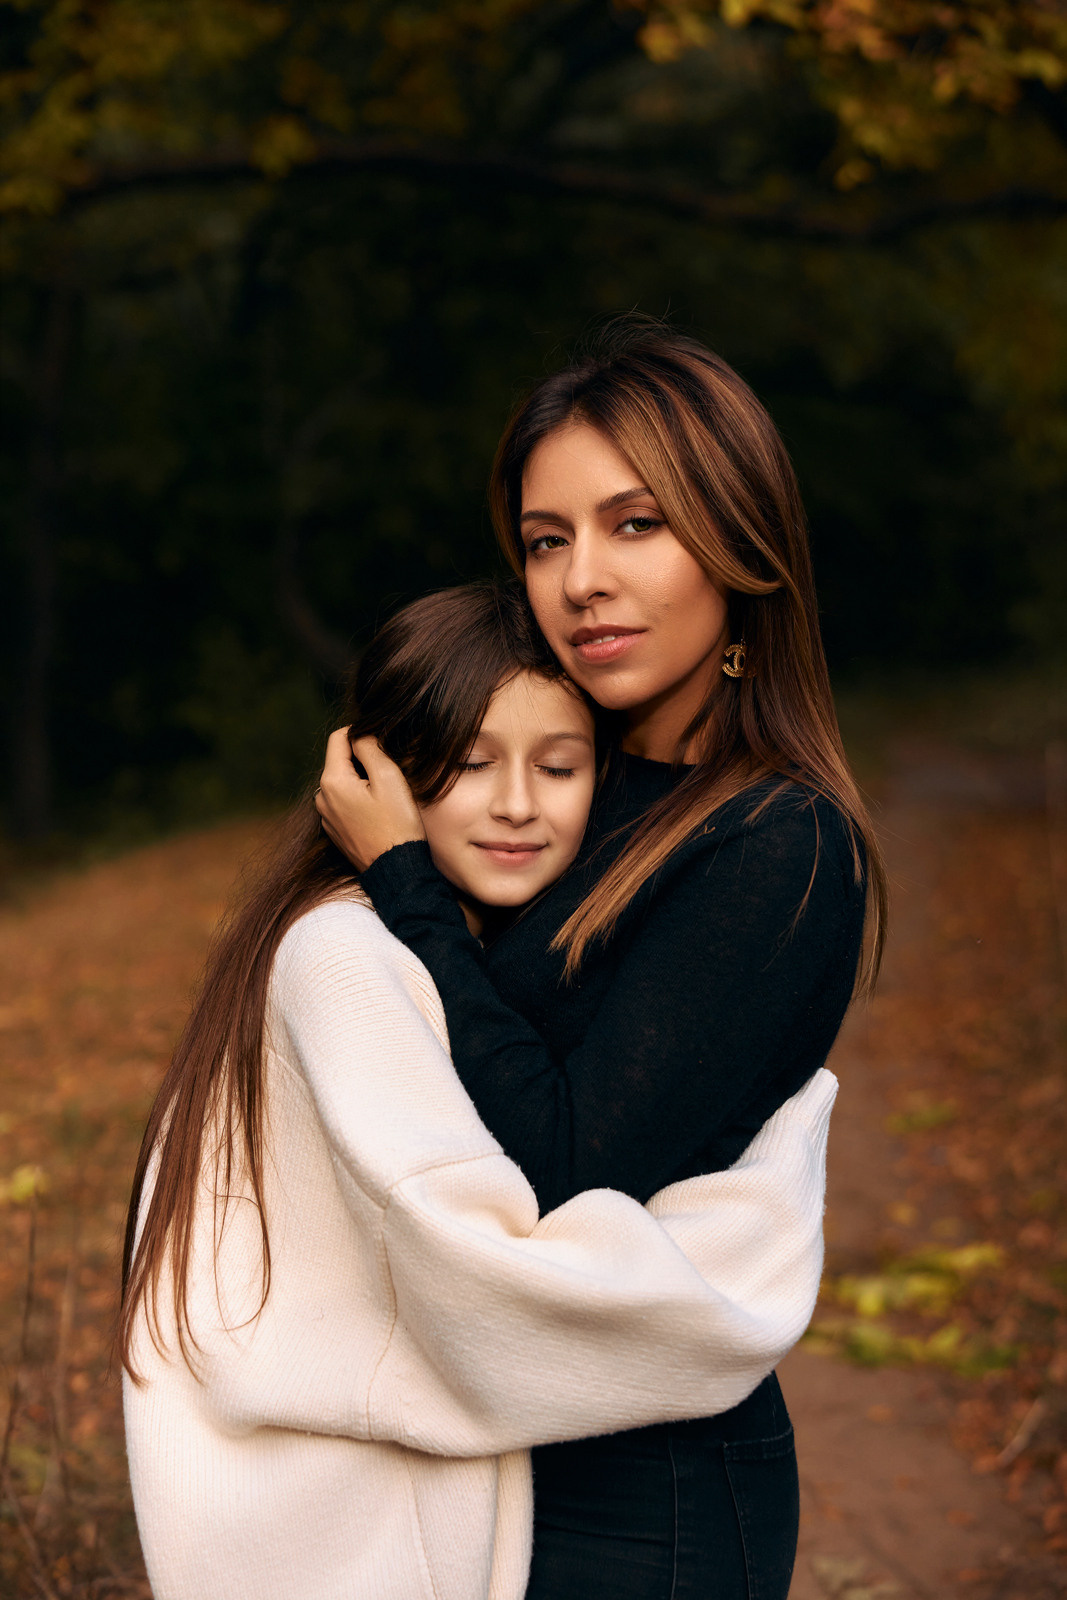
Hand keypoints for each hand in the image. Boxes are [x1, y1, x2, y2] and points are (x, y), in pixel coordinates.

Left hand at [315, 730, 424, 871]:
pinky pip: (344, 803)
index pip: (339, 738)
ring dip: (361, 781)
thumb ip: (370, 748)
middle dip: (362, 760)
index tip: (383, 745)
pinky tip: (378, 813)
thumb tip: (360, 733)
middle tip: (389, 775)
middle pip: (340, 761)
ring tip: (385, 797)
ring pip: (343, 782)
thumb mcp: (389, 777)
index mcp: (332, 781)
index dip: (361, 734)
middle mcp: (322, 798)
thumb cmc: (397, 824)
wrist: (396, 870)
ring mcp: (326, 817)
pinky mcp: (335, 830)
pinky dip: (358, 800)